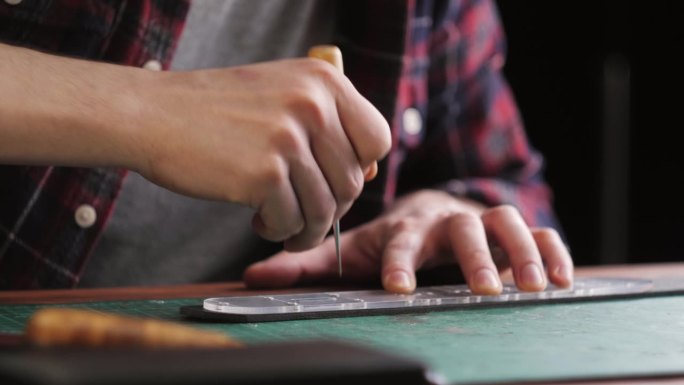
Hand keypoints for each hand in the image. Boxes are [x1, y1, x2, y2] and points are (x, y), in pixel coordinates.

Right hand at [133, 59, 390, 250]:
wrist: (153, 114)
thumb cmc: (217, 110)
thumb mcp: (281, 92)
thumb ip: (327, 122)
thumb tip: (368, 173)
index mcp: (324, 81)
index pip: (378, 140)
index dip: (361, 169)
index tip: (334, 182)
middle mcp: (313, 105)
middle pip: (353, 182)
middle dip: (331, 209)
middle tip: (303, 214)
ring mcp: (289, 138)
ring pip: (325, 209)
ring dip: (305, 229)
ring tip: (280, 223)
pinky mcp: (263, 174)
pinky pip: (291, 222)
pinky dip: (278, 231)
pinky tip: (257, 220)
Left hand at [243, 190, 572, 293]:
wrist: (427, 213)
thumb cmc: (389, 240)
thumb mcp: (350, 253)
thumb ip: (304, 266)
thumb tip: (251, 274)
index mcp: (405, 225)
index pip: (402, 238)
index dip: (401, 262)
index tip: (400, 288)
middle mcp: (445, 219)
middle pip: (462, 228)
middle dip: (474, 258)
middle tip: (483, 290)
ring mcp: (482, 221)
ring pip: (507, 223)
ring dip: (520, 252)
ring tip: (532, 287)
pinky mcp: (511, 229)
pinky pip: (539, 232)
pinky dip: (552, 251)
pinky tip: (562, 279)